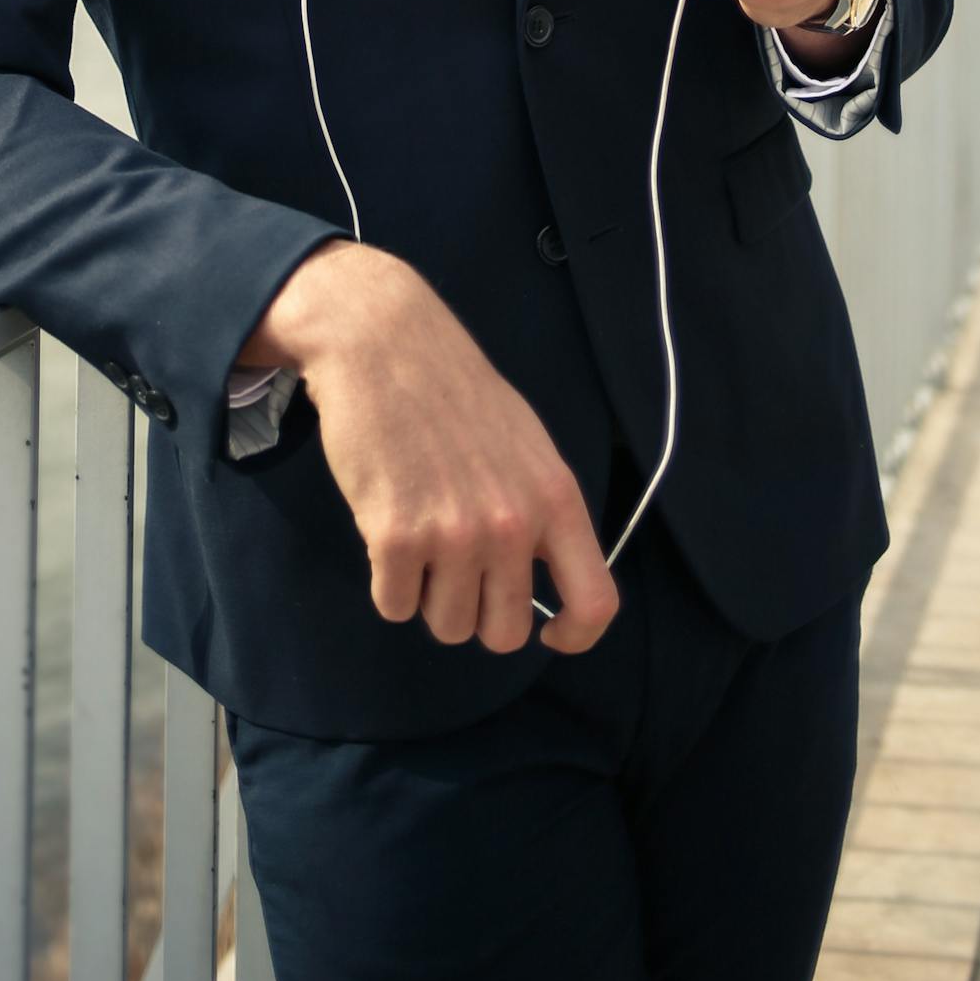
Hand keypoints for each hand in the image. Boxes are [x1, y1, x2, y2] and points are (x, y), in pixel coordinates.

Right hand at [239, 242, 617, 657]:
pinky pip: (394, 606)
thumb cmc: (455, 391)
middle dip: (477, 612)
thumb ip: (541, 510)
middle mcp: (512, 525)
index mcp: (556, 499)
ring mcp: (453, 533)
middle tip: (456, 565)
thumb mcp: (526, 444)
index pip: (595, 603)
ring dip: (429, 596)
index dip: (574, 636)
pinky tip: (386, 528)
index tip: (548, 634)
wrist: (383, 344)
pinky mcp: (394, 537)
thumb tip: (541, 576)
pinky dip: (387, 582)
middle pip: (503, 634)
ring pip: (447, 627)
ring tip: (419, 535)